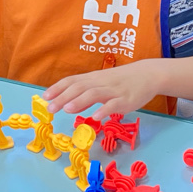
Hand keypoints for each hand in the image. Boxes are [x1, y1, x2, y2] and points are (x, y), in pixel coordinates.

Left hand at [44, 61, 159, 119]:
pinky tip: (97, 117)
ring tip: (68, 109)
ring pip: (94, 93)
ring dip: (80, 101)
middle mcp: (101, 82)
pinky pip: (114, 104)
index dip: (58, 88)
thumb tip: (68, 105)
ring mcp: (114, 90)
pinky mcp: (126, 99)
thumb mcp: (102, 85)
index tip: (45, 96)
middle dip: (64, 97)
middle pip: (80, 87)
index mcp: (93, 78)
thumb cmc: (122, 81)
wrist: (147, 74)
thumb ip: (85, 96)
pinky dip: (105, 110)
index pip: (72, 80)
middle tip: (50, 108)